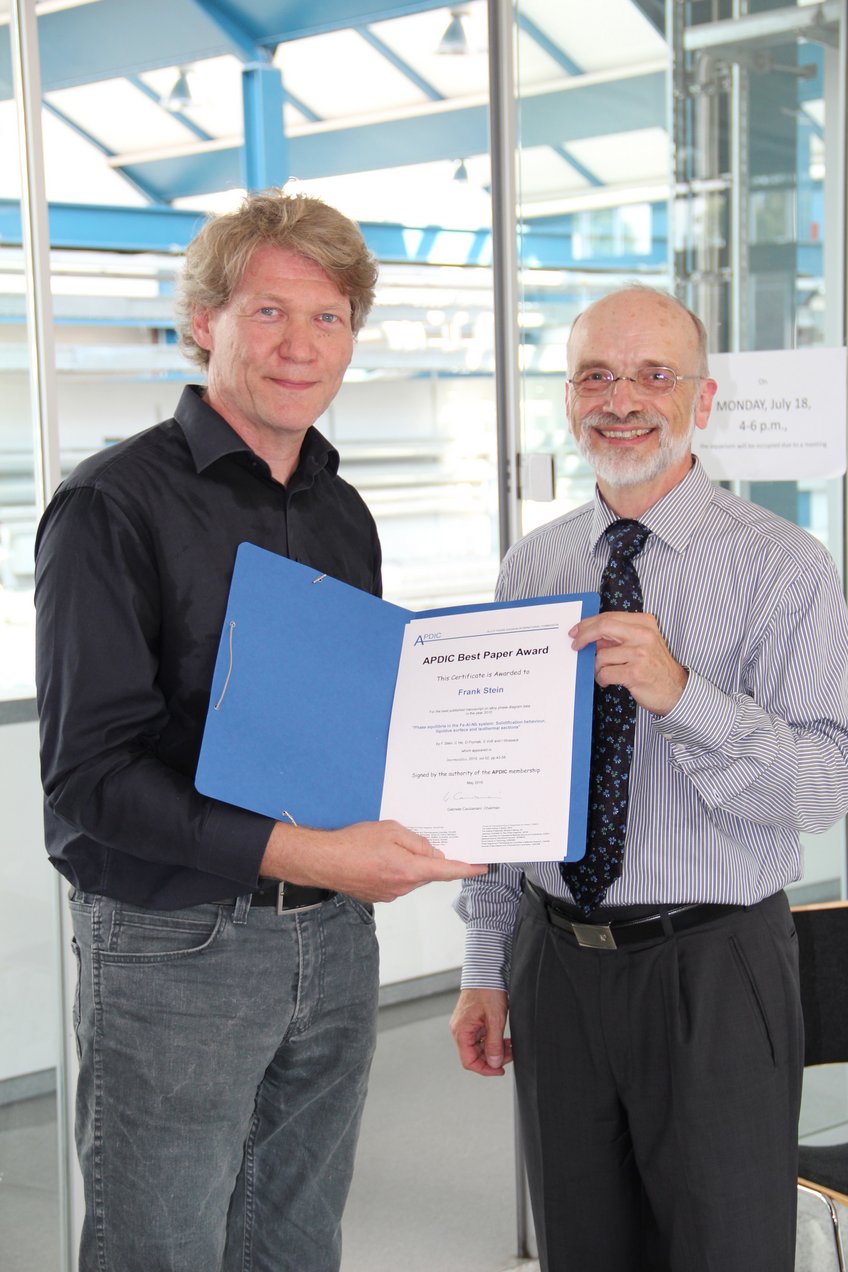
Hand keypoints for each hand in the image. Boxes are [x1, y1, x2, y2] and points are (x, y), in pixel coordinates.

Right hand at [259, 819, 487, 902]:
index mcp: (410, 869)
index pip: (447, 871)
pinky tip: (378, 857)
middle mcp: (403, 886)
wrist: (322, 861)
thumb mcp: (391, 830)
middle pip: (428, 873)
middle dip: (428, 859)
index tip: (482, 866)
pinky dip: (395, 869)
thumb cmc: (353, 843)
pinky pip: (397, 881)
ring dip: (409, 863)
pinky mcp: (378, 896)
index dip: (467, 869)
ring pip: (412, 877)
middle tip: (416, 840)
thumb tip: (434, 854)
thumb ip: (417, 842)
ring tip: (386, 847)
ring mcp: (390, 894)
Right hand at [450, 988, 511, 1076]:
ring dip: (494, 1049)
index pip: (469, 1061)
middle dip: (493, 1058)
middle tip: (510, 1054)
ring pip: (479, 1047)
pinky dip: (492, 1040)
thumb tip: (494, 1063)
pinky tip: (504, 1038)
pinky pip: (480, 1038)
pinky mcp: (472, 1021)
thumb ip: (494, 1043)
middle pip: (474, 1055)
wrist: (486, 971)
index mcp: (461, 1031)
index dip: (485, 1069)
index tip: (500, 1070)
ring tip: (510, 1045)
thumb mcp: (495, 1019)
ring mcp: (465, 1025)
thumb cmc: (487, 990)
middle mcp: (460, 1030)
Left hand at [570, 611, 687, 716]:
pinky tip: (609, 681)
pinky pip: (605, 673)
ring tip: (605, 673)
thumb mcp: (641, 643)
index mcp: (644, 623)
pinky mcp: (635, 672)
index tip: (576, 631)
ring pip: (601, 656)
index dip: (588, 624)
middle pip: (603, 627)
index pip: (609, 617)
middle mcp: (643, 635)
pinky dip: (602, 679)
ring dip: (597, 667)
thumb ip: (619, 637)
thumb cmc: (655, 666)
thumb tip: (591, 636)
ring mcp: (640, 653)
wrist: (676, 689)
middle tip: (575, 645)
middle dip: (584, 636)